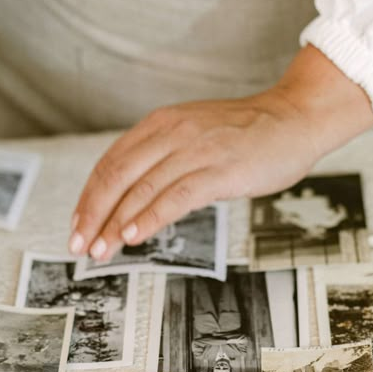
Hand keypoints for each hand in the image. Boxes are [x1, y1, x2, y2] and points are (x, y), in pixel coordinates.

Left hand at [69, 46, 372, 259]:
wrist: (295, 119)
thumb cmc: (249, 134)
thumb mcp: (195, 135)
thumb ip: (165, 157)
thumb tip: (134, 195)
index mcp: (161, 124)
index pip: (111, 163)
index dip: (89, 198)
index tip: (78, 226)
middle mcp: (172, 133)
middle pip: (117, 177)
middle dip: (93, 215)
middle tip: (79, 246)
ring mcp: (195, 151)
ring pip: (141, 191)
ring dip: (115, 225)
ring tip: (101, 251)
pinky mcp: (218, 171)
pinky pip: (175, 197)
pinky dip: (150, 218)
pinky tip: (134, 237)